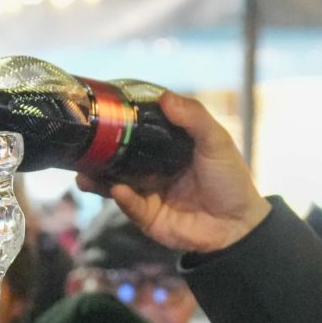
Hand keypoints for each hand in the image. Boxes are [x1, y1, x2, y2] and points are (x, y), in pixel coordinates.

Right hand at [76, 91, 269, 255]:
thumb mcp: (216, 141)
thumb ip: (193, 117)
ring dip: (98, 177)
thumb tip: (163, 96)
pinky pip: (129, 205)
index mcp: (169, 147)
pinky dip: (122, 197)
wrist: (238, 226)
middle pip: (120, 157)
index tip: (102, 109)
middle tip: (83, 142)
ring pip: (116, 182)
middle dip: (99, 152)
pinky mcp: (148, 216)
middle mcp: (154, 168)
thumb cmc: (230, 180)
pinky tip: (117, 189)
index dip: (121, 121)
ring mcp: (148, 192)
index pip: (139, 130)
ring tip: (83, 171)